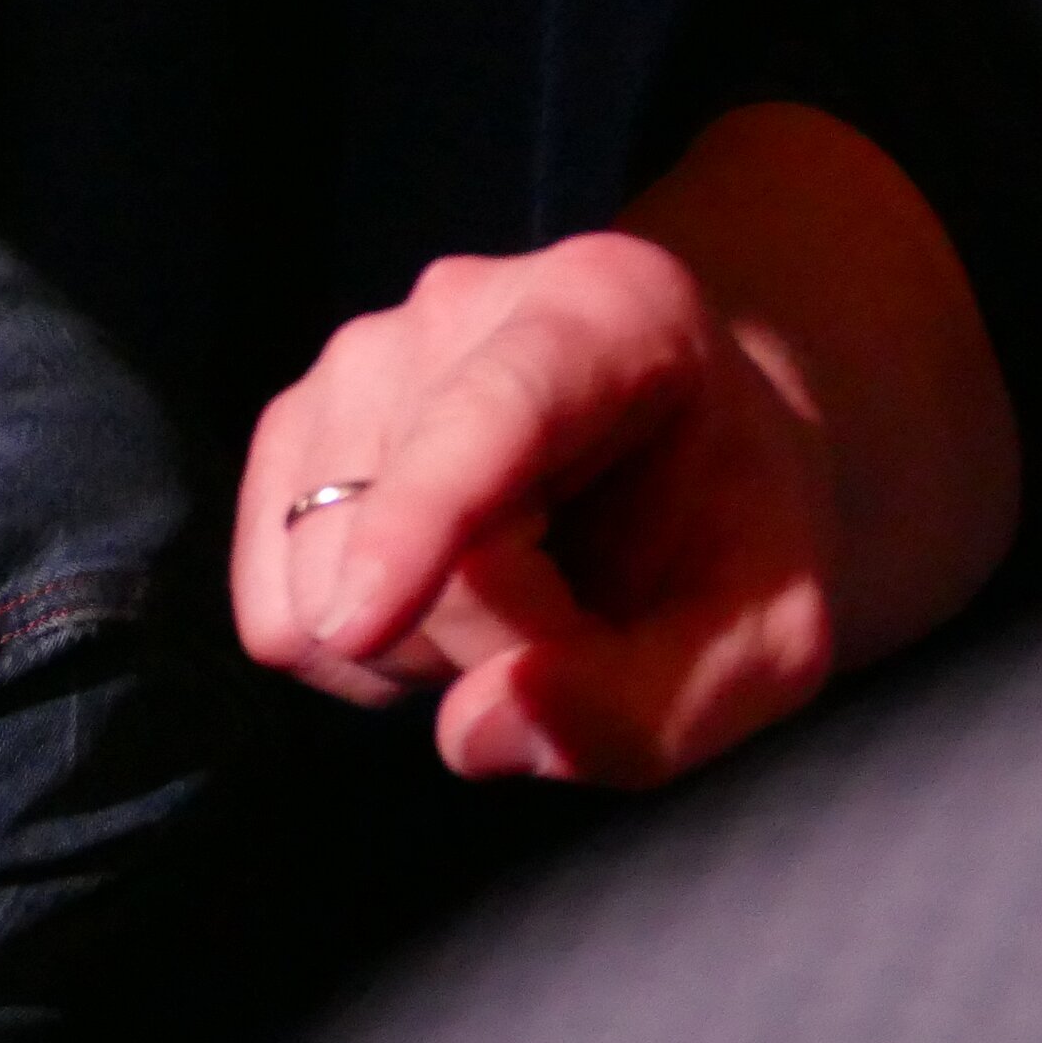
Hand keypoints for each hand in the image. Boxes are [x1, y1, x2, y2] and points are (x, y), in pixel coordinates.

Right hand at [232, 230, 838, 785]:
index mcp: (606, 311)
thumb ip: (651, 704)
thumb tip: (472, 735)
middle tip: (579, 634)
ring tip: (509, 609)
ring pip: (313, 574)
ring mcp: (352, 359)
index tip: (363, 623)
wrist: (698, 454)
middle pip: (398, 530)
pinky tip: (431, 612)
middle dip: (478, 637)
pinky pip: (270, 603)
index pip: (489, 414)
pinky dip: (346, 651)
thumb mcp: (771, 646)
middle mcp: (452, 307)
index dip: (421, 516)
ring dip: (414, 649)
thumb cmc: (739, 535)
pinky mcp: (295, 427)